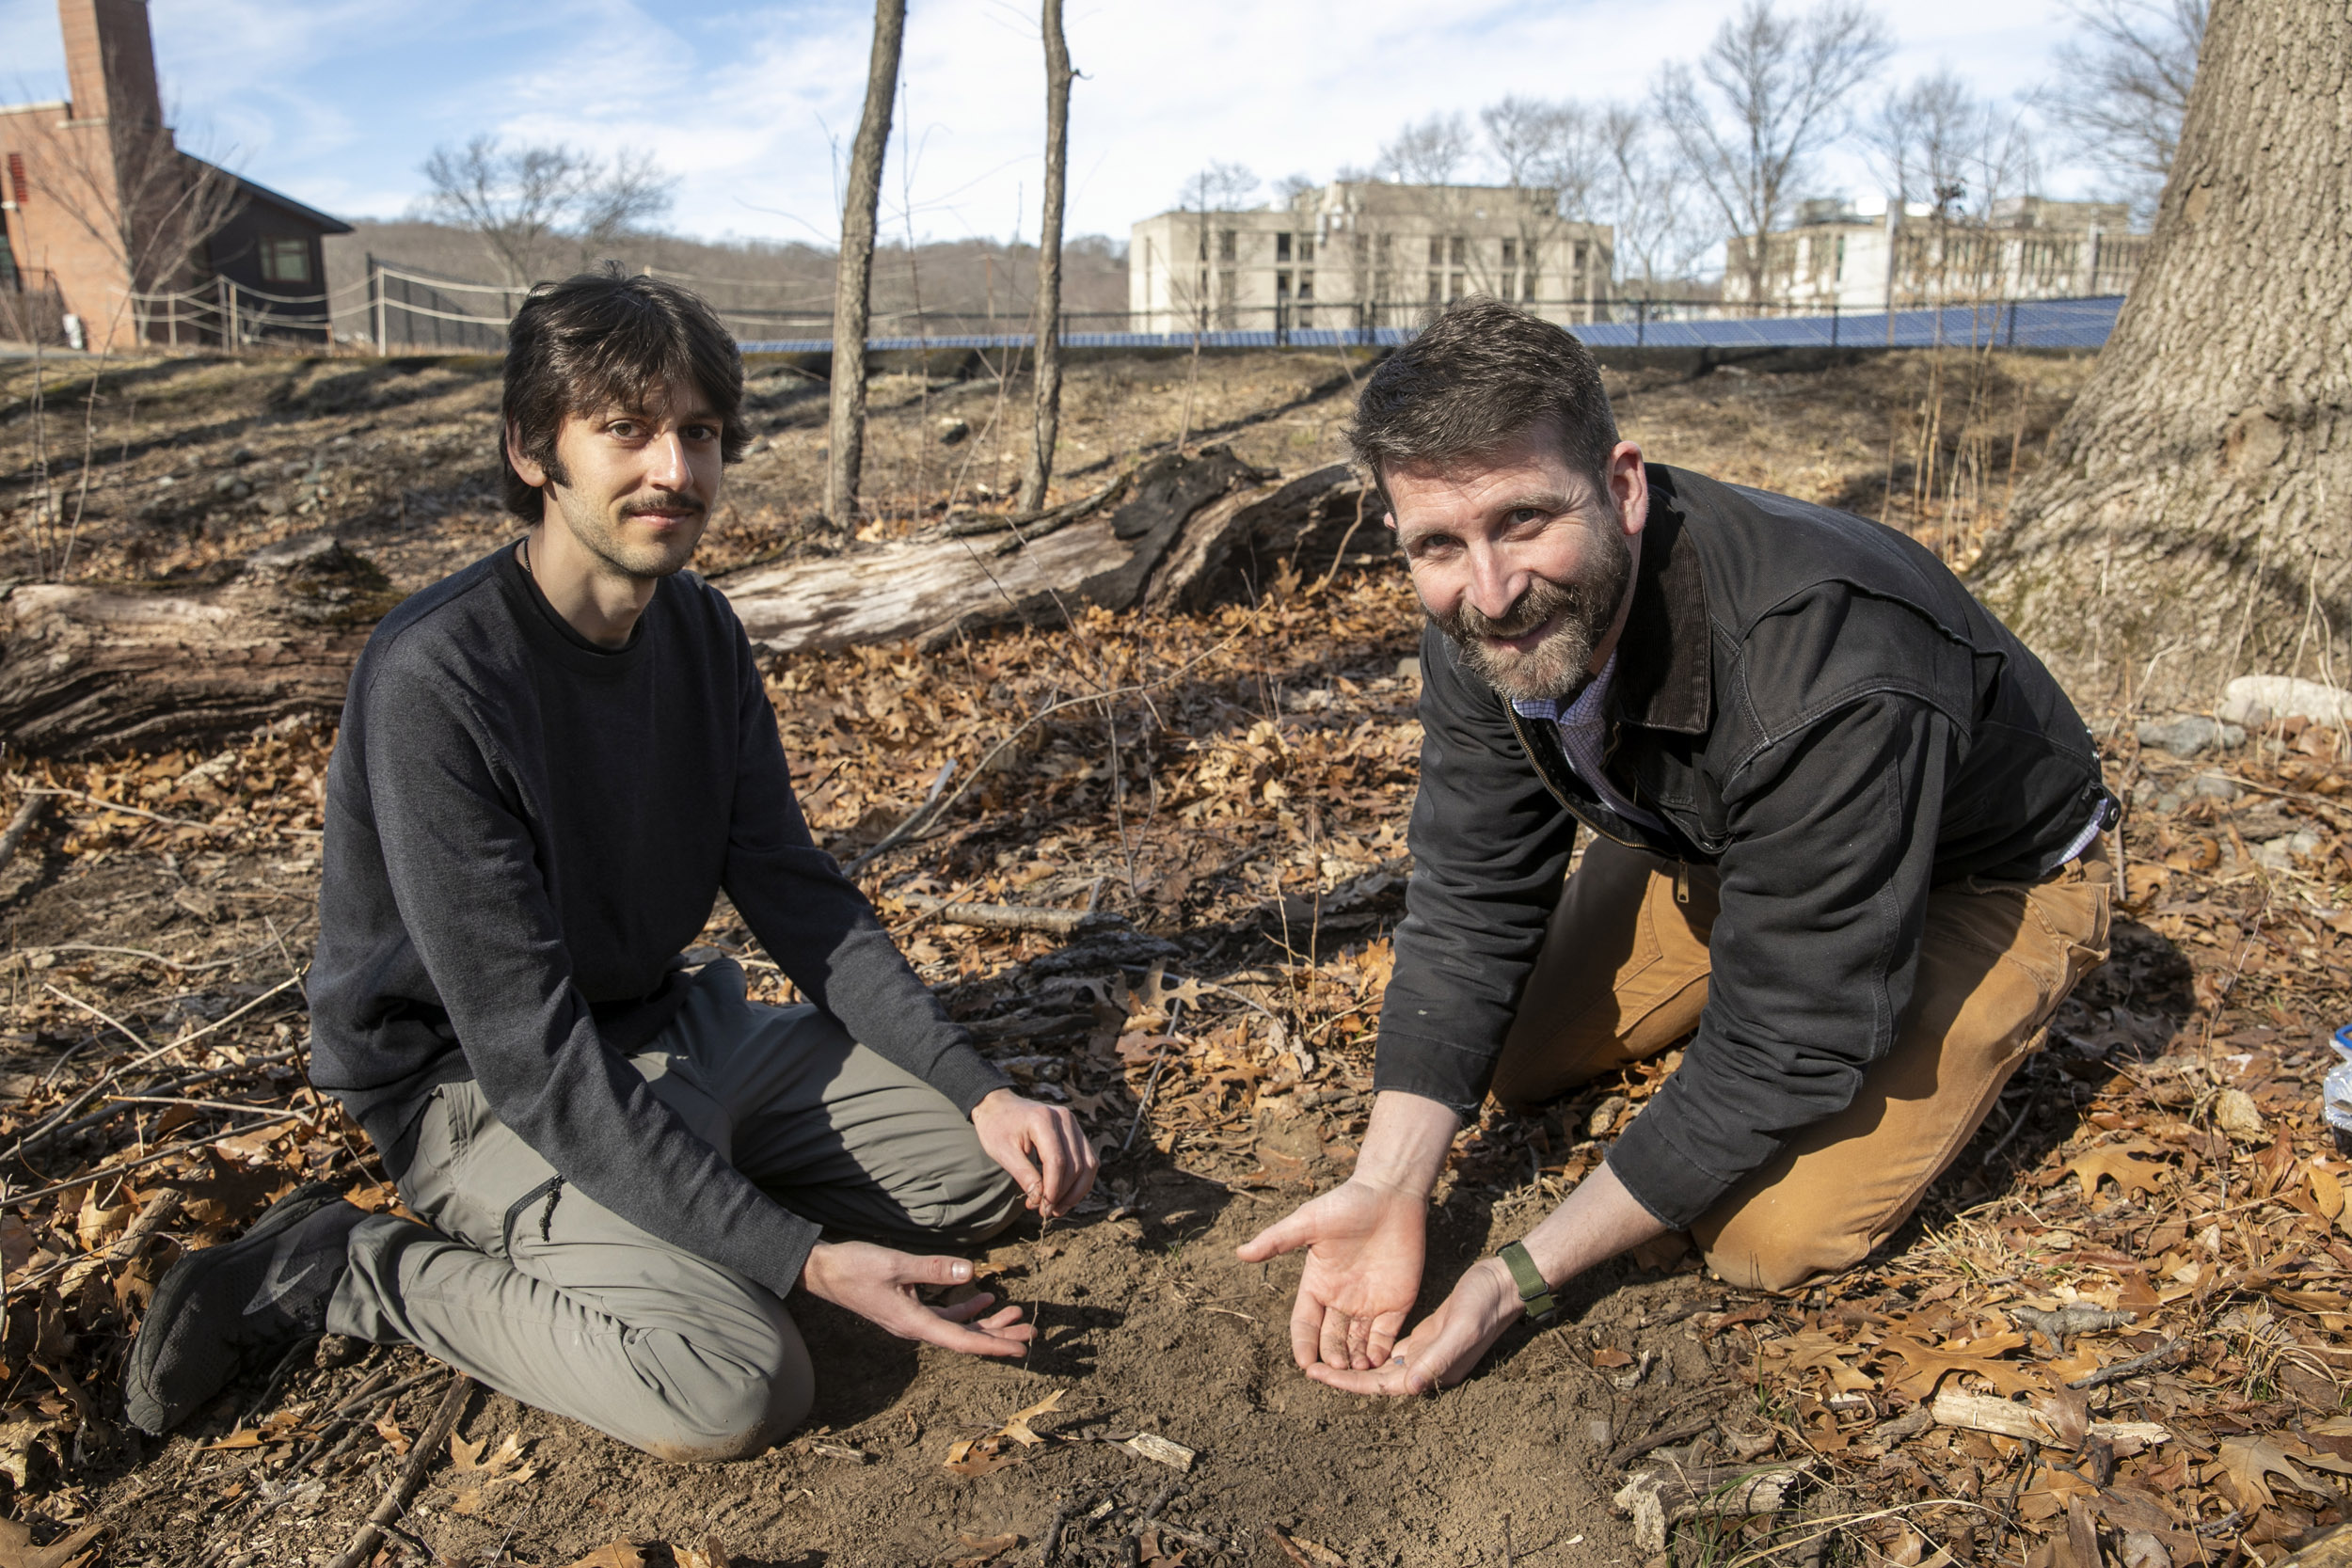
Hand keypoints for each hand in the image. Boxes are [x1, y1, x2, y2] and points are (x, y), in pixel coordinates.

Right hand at [799, 1240, 1032, 1356]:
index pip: (963, 1340)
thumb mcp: (897, 1264)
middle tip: (1032, 1331)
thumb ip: (935, 1268)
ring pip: (959, 1327)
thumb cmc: (856, 1267)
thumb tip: (971, 1272)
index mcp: (914, 1323)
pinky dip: (967, 1308)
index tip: (1021, 1348)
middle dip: (1000, 1335)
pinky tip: (983, 1296)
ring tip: (1016, 1313)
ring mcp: (912, 1320)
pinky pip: (945, 1315)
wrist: (824, 1271)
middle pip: (967, 1338)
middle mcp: (916, 1327)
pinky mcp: (909, 1308)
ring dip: (987, 1321)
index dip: (995, 1344)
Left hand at [972, 1088, 1096, 1217]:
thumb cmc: (997, 1127)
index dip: (1053, 1188)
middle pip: (1076, 1165)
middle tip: (1045, 1212)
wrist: (999, 1106)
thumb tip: (1040, 1200)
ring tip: (1057, 1208)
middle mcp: (1064, 1119)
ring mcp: (1073, 1124)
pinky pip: (1087, 1160)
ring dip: (1076, 1191)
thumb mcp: (1002, 1152)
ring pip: (1088, 1164)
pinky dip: (1079, 1181)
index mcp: (1043, 1120)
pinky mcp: (1076, 1132)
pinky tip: (1064, 1195)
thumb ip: (1023, 1175)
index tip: (1042, 1208)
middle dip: (1063, 1194)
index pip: (1057, 1161)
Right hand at [1236, 1178, 1427, 1370]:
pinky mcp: (1397, 1302)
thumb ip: (1277, 1240)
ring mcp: (1369, 1302)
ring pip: (1358, 1342)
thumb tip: (1240, 1253)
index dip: (1303, 1343)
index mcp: (1317, 1284)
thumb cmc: (1346, 1205)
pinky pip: (1387, 1334)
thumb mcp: (1308, 1222)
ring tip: (1355, 1370)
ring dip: (1355, 1359)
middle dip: (1331, 1357)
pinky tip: (1377, 1360)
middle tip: (1335, 1369)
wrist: (1390, 1193)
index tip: (1304, 1362)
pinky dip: (1381, 1349)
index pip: (1305, 1323)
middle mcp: (1341, 1299)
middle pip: (1331, 1339)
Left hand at [1305, 1256, 1521, 1395]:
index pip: (1381, 1384)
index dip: (1348, 1383)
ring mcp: (1426, 1352)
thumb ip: (1437, 1358)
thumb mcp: (1461, 1329)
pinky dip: (1371, 1345)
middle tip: (1309, 1369)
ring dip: (1355, 1361)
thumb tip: (1411, 1386)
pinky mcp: (1427, 1334)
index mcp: (1431, 1371)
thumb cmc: (1484, 1306)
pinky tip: (1352, 1337)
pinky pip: (1392, 1346)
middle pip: (1377, 1378)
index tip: (1317, 1375)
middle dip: (1344, 1375)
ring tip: (1323, 1356)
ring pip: (1382, 1363)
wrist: (1503, 1284)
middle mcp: (1425, 1367)